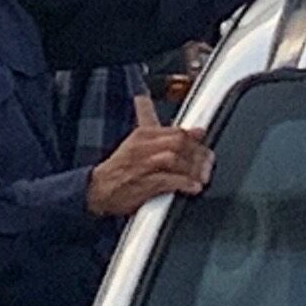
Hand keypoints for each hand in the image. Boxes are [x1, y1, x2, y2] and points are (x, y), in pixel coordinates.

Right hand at [84, 95, 211, 217]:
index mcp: (143, 135)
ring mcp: (143, 165)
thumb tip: (173, 116)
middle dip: (198, 153)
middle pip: (179, 142)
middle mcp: (143, 147)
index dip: (194, 136)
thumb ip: (155, 127)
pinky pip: (169, 181)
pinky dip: (184, 183)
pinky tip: (194, 187)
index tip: (204, 140)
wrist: (98, 189)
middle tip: (208, 162)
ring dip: (193, 168)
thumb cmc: (119, 168)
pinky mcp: (144, 184)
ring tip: (202, 177)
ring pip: (175, 159)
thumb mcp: (136, 142)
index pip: (176, 130)